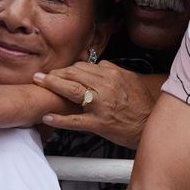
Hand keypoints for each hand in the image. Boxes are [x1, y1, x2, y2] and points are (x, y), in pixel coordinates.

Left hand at [34, 61, 155, 149]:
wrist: (150, 125)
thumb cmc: (141, 104)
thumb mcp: (131, 80)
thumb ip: (114, 70)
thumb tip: (100, 64)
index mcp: (112, 74)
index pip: (83, 66)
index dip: (67, 69)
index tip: (58, 72)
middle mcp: (105, 86)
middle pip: (73, 74)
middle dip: (55, 73)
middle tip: (41, 75)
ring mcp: (101, 105)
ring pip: (71, 90)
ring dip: (52, 85)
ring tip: (38, 83)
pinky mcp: (99, 123)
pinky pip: (74, 121)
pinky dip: (59, 119)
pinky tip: (47, 118)